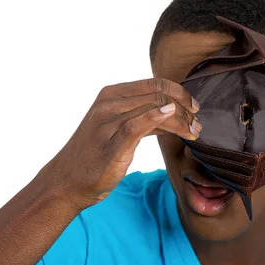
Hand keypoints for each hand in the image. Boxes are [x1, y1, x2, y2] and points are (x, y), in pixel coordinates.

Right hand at [42, 78, 201, 209]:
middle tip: (198, 123)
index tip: (194, 107)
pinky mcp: (111, 143)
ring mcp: (108, 122)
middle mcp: (109, 103)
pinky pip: (138, 124)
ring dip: (181, 120)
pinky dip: (158, 118)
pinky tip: (174, 120)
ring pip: (154, 108)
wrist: (67, 181)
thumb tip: (172, 112)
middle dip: (185, 108)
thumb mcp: (119, 129)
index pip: (154, 83)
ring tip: (194, 132)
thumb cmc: (95, 156)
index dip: (180, 93)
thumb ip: (143, 117)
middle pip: (158, 94)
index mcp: (111, 94)